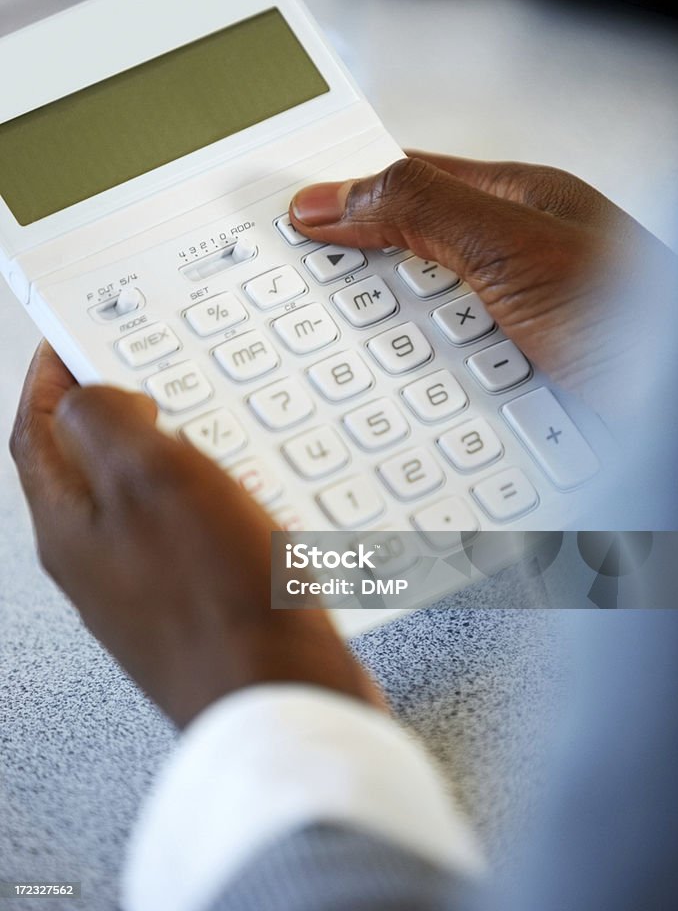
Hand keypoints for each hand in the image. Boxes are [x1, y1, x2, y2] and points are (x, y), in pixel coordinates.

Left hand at [10, 342, 383, 727]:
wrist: (282, 695)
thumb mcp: (153, 479)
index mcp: (70, 529)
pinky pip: (191, 533)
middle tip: (146, 375)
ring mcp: (145, 588)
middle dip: (115, 413)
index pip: (36, 433)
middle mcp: (99, 563)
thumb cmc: (220, 602)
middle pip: (89, 466)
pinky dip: (210, 499)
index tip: (69, 340)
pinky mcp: (194, 605)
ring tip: (206, 428)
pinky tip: (247, 494)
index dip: (48, 377)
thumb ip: (105, 423)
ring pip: (145, 499)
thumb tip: (92, 398)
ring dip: (171, 454)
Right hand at [290, 153, 677, 421]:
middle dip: (368, 286)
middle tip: (330, 303)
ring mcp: (508, 320)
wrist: (670, 409)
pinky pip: (442, 381)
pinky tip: (430, 400)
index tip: (290, 218)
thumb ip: (422, 210)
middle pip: (403, 259)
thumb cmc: (632, 314)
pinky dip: (428, 393)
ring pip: (417, 329)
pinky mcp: (509, 378)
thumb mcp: (513, 244)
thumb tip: (331, 198)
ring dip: (401, 352)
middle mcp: (507, 258)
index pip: (405, 181)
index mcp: (510, 202)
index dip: (345, 194)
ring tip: (406, 360)